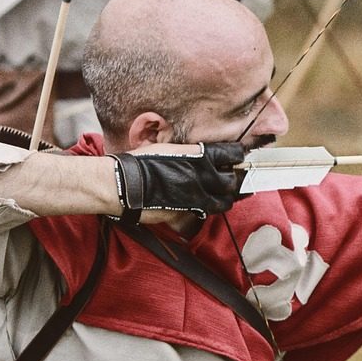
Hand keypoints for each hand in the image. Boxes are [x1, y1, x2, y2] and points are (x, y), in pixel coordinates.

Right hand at [111, 142, 245, 229]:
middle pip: (234, 180)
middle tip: (233, 177)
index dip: (237, 155)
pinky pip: (207, 212)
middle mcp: (204, 176)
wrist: (124, 183)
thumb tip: (205, 154)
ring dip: (226, 197)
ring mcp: (198, 196)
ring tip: (223, 194)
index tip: (237, 157)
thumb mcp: (172, 148)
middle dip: (235, 179)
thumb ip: (193, 152)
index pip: (234, 154)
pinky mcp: (189, 212)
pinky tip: (206, 204)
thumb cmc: (142, 161)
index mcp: (201, 156)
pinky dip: (209, 209)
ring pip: (226, 201)